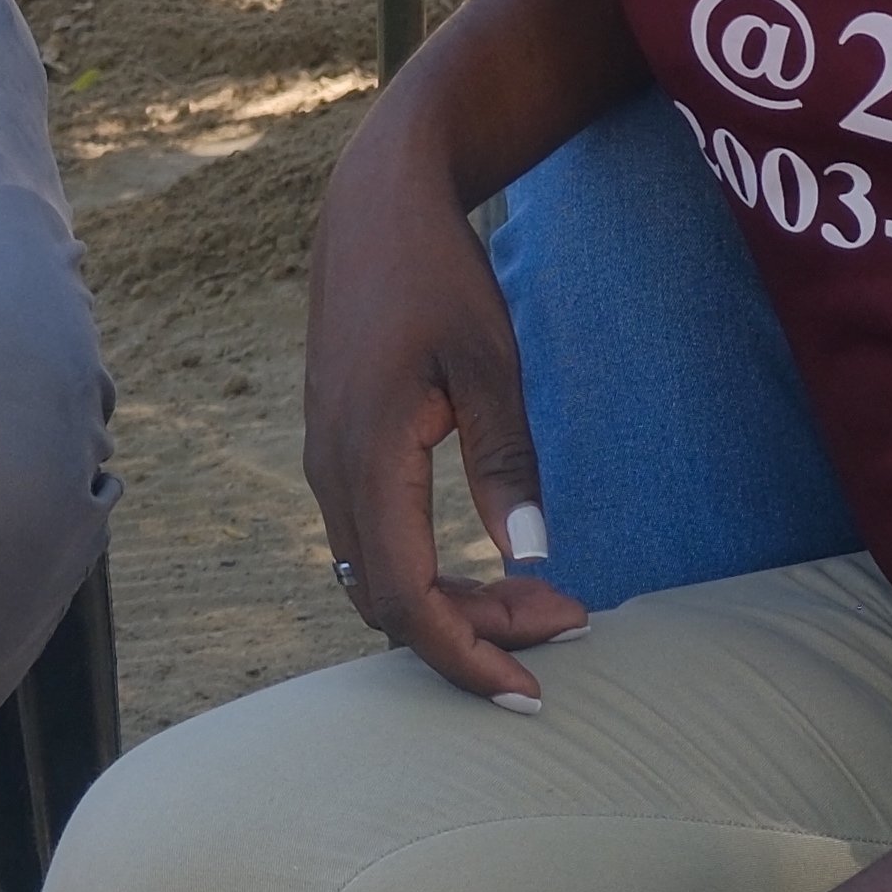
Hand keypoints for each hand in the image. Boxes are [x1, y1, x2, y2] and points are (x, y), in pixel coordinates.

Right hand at [298, 90, 585, 705]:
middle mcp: (330, 472)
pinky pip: (371, 544)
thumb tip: (532, 555)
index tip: (531, 687)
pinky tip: (488, 565)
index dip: (466, 655)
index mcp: (366, 455)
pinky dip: (429, 572)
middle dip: (475, 634)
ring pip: (376, 578)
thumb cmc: (439, 272)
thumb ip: (507, 460)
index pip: (406, 599)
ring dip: (453, 606)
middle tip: (566, 624)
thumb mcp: (490, 361)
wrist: (376, 204)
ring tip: (542, 602)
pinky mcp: (336, 451)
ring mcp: (325, 463)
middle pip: (389, 603)